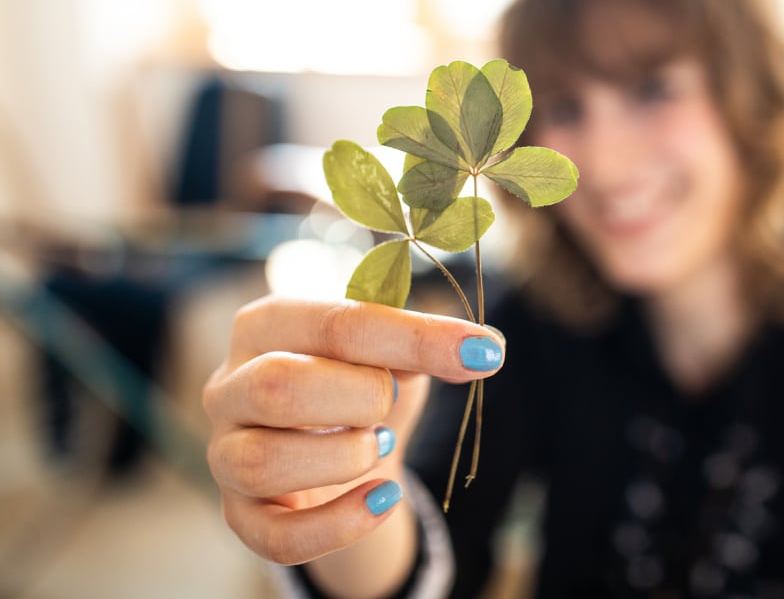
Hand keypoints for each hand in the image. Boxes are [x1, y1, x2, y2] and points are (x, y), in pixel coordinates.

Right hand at [202, 296, 504, 565]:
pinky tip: (383, 499)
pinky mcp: (242, 516)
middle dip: (360, 397)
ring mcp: (226, 453)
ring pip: (262, 461)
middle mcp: (230, 385)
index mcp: (267, 325)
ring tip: (380, 446)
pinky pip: (274, 535)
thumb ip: (422, 345)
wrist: (344, 457)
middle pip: (276, 385)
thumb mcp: (393, 357)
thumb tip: (482, 349)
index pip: (335, 322)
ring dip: (343, 456)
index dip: (414, 337)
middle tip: (394, 403)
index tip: (484, 351)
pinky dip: (339, 524)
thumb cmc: (361, 388)